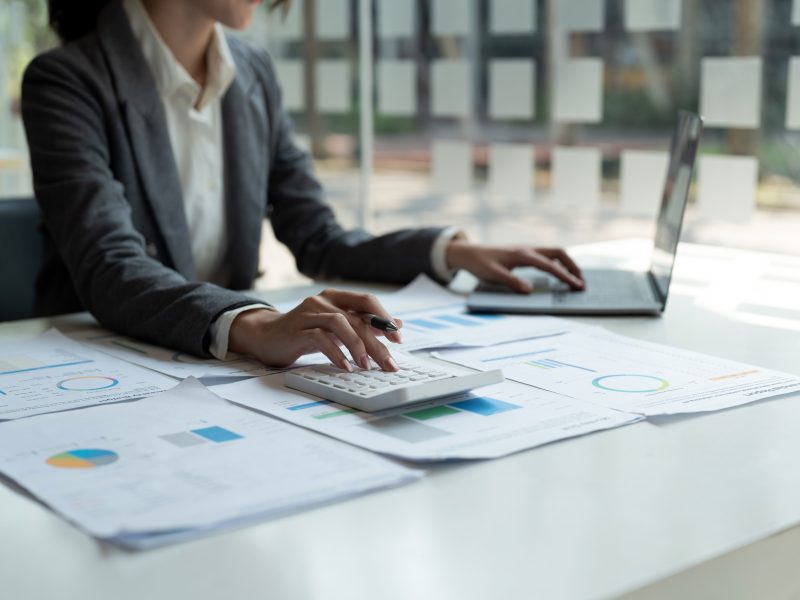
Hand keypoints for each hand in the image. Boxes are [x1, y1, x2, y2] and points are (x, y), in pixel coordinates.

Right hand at [228, 289, 403, 370]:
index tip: (398, 339)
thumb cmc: (305, 332)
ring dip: (357, 346)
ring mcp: (310, 313)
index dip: (385, 318)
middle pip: (357, 318)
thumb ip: (364, 324)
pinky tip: (344, 366)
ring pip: (341, 324)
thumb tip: (396, 325)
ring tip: (366, 366)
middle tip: (389, 364)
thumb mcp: (338, 328)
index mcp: (336, 297)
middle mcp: (324, 301)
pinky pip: (321, 338)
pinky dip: (335, 353)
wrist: (266, 336)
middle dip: (377, 343)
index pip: (367, 300)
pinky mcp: (298, 329)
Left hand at [446, 240, 584, 292]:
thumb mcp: (493, 275)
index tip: (576, 286)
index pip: (549, 266)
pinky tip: (558, 272)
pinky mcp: (524, 253)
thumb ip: (511, 282)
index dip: (565, 276)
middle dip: (572, 266)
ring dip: (566, 264)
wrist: (469, 253)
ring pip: (554, 253)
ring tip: (574, 279)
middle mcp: (528, 249)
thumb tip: (529, 290)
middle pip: (558, 253)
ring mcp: (527, 249)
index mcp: (523, 255)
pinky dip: (557, 263)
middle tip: (581, 282)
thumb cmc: (480, 264)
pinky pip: (547, 256)